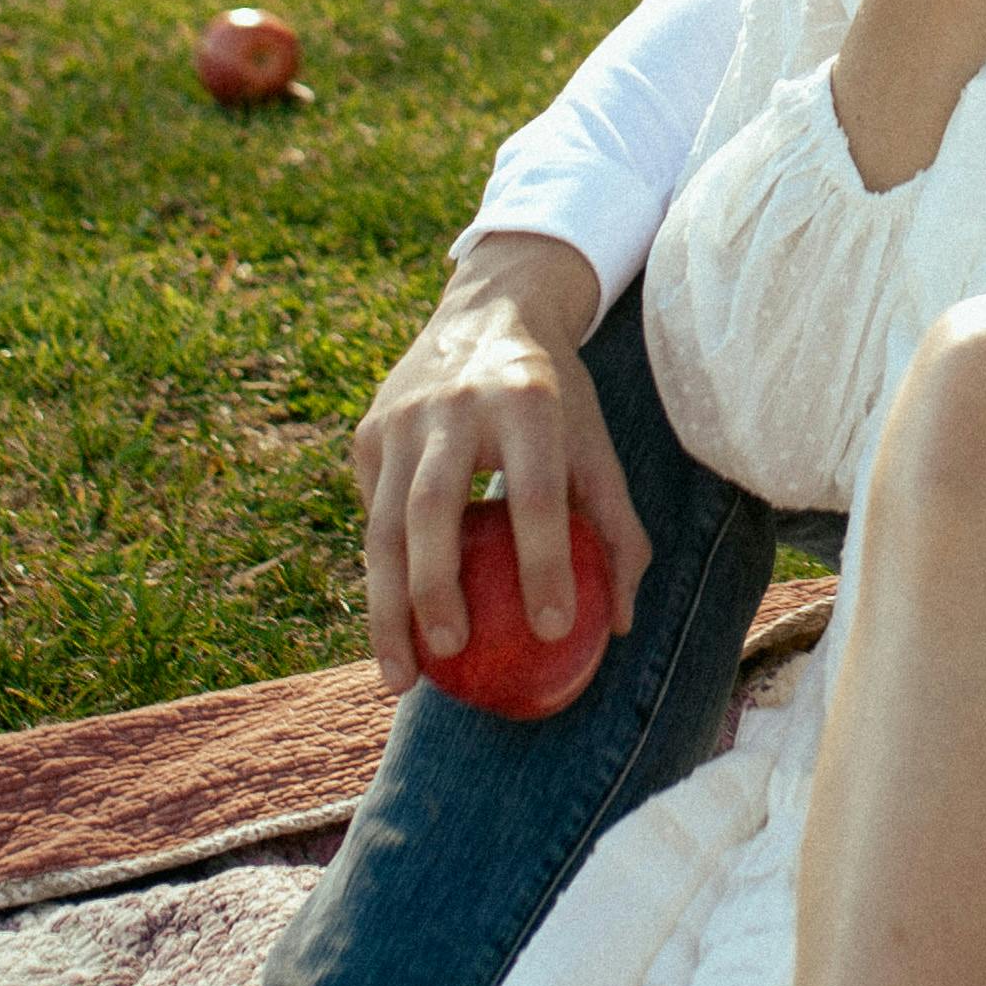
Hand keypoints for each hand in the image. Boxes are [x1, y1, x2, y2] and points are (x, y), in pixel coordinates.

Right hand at [349, 233, 650, 697]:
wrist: (491, 308)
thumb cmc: (557, 398)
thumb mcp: (595, 444)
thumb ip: (616, 527)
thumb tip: (618, 626)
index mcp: (527, 400)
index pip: (535, 492)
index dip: (545, 561)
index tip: (554, 631)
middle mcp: (454, 403)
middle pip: (432, 507)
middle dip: (435, 587)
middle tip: (452, 655)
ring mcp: (400, 416)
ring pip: (382, 523)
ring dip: (386, 607)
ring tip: (402, 678)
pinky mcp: (367, 431)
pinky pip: (371, 517)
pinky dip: (381, 579)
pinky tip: (393, 635)